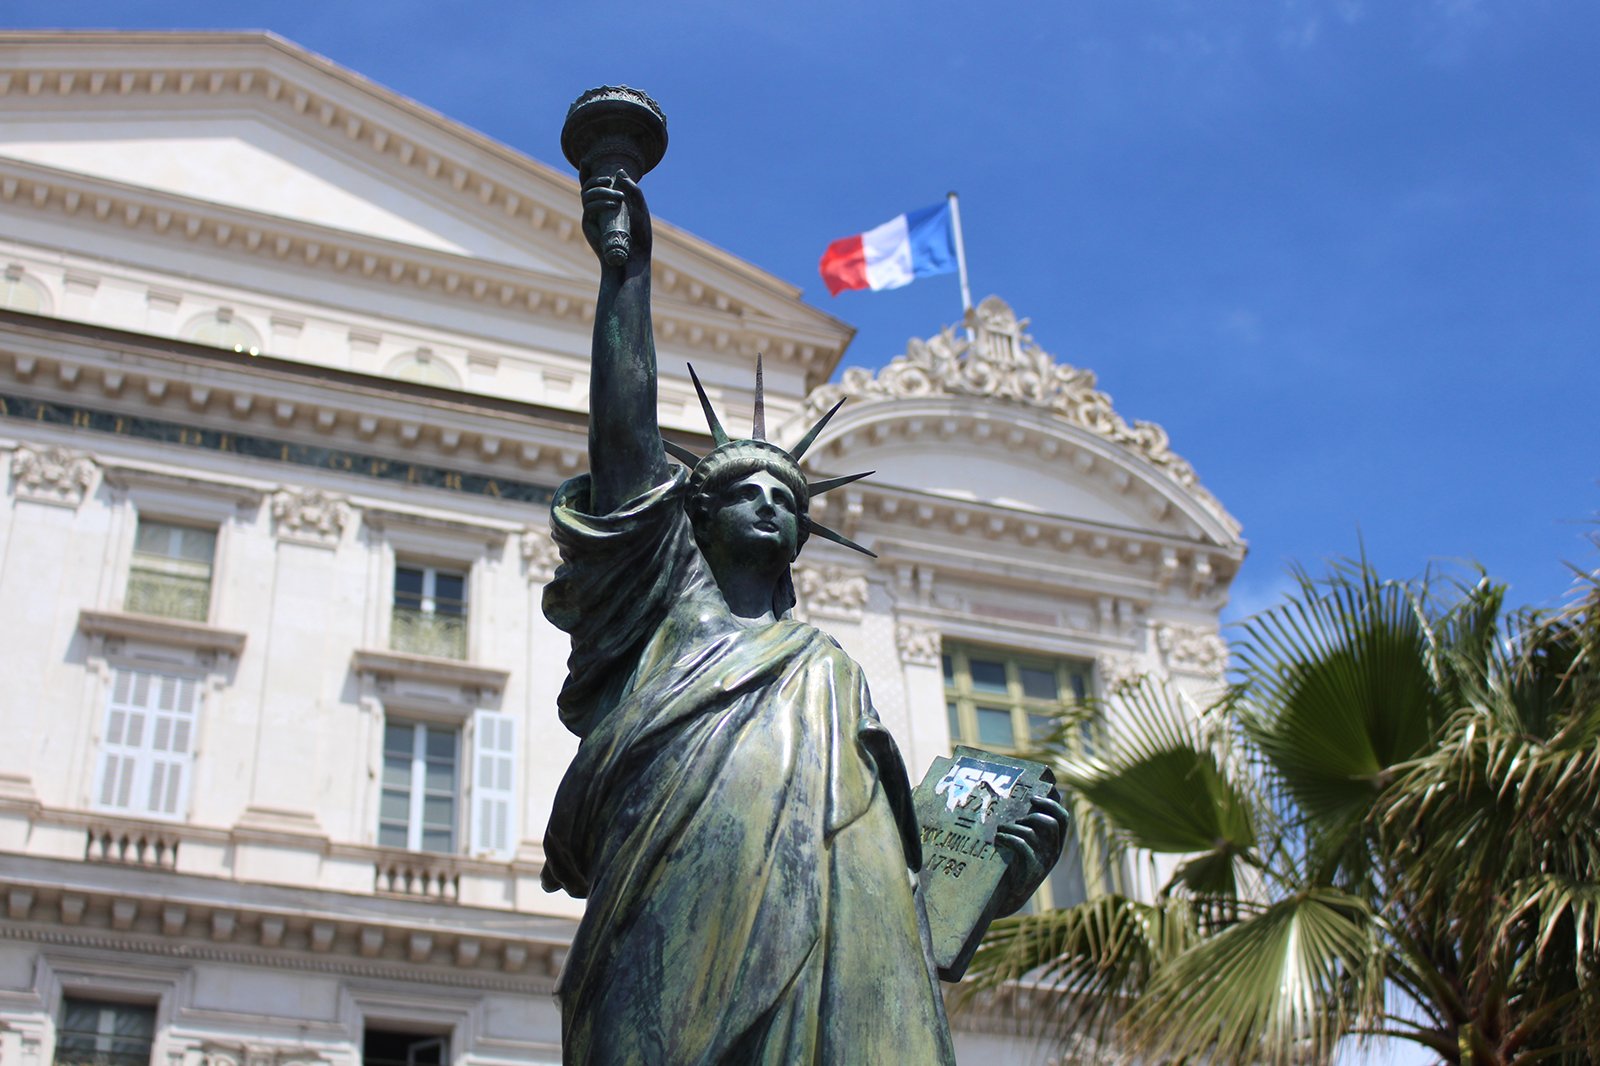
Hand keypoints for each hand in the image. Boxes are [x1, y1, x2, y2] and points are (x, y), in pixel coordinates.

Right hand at [580, 173, 651, 267]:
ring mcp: (591, 216)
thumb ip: (633, 190)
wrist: (635, 259)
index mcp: (607, 201)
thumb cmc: (639, 236)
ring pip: (586, 195)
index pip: (593, 183)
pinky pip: (588, 209)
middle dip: (597, 179)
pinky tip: (613, 204)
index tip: (587, 160)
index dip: (586, 170)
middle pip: (587, 186)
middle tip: (611, 180)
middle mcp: (596, 208)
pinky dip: (599, 203)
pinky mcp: (589, 226)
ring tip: (618, 197)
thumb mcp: (640, 209)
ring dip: (601, 190)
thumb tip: (619, 172)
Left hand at [992, 790, 1069, 916]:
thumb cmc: (1013, 863)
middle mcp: (1054, 851)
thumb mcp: (1026, 845)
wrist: (1007, 896)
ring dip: (1012, 828)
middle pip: (1052, 823)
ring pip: (1032, 834)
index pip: (1063, 817)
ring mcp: (1044, 862)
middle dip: (1032, 815)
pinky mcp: (1032, 871)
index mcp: (1055, 842)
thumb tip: (1018, 798)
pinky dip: (1008, 838)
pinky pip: (1022, 846)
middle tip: (1015, 820)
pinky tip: (998, 839)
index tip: (1032, 797)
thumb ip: (1028, 827)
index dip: (1050, 803)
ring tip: (1000, 830)